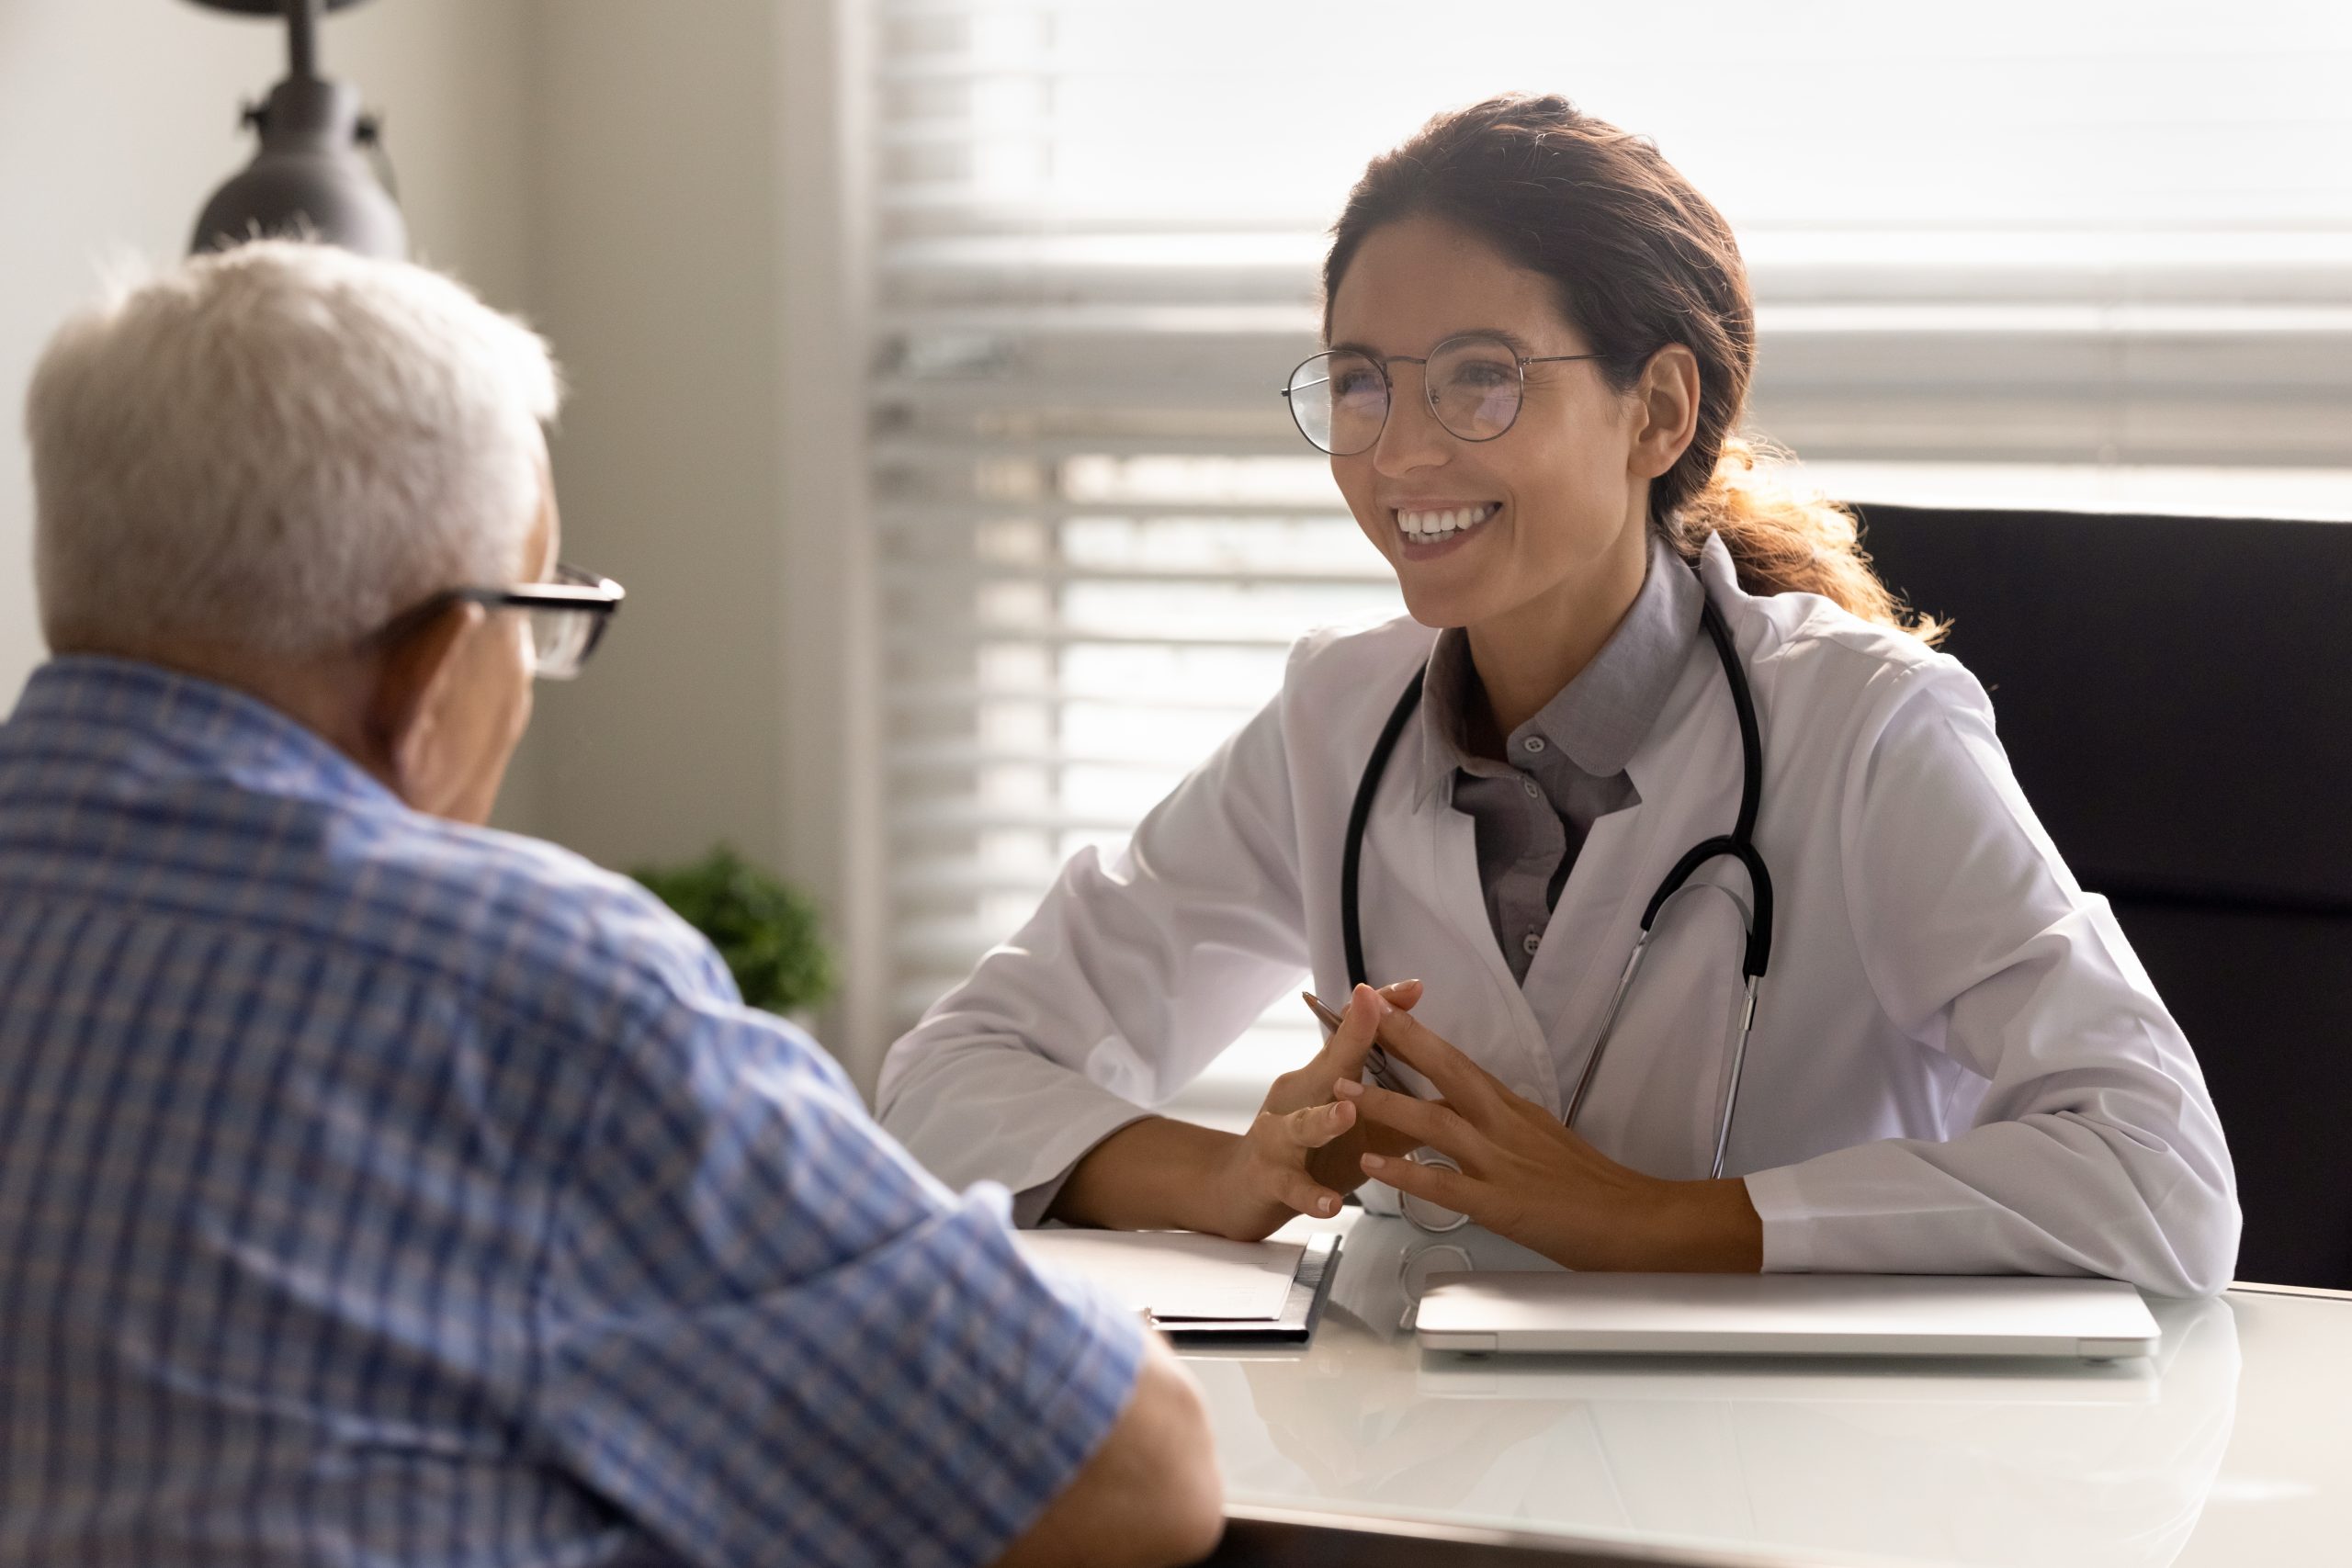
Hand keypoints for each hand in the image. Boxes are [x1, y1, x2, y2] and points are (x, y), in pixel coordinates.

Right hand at [1202, 981, 1425, 1239]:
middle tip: (1373, 1006)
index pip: (1352, 1034)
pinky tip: (1329, 1203)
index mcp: (1325, 1080)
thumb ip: (1395, 1101)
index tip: (1413, 988)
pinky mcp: (1270, 1179)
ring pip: (1301, 1125)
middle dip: (1351, 1036)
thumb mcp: (1353, 1120)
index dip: (1381, 1009)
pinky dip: (1310, 1195)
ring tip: (1347, 1113)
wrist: (1240, 1189)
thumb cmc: (1307, 1150)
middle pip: (1326, 1064)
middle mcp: (1300, 1098)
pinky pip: (1291, 1188)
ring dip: (1323, 1118)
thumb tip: (1451, 1090)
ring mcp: (1280, 1138)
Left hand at [1341, 1002, 1762, 1271]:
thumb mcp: (1543, 1136)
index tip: (1382, 1006)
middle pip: (1446, 1070)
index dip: (1418, 1033)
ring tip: (1343, 1091)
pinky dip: (1407, 1173)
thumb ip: (1503, 1122)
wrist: (1635, 1220)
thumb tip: (1471, 1108)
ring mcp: (1500, 1162)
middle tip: (1358, 1014)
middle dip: (1400, 1041)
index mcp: (1512, 1106)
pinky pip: (1444, 1185)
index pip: (1457, 1060)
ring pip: (1435, 1123)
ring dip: (1386, 1104)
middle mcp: (1503, 1124)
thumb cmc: (1592, 1186)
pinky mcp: (1500, 1204)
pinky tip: (1375, 1165)